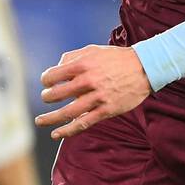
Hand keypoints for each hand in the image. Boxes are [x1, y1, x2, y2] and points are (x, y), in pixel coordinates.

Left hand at [35, 45, 151, 139]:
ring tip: (40, 121)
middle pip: (57, 94)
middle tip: (46, 98)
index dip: (46, 80)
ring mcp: (98, 97)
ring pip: (67, 112)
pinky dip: (67, 130)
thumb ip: (72, 57)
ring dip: (50, 118)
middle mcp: (88, 81)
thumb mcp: (93, 50)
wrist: (144, 68)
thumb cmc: (116, 58)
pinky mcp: (106, 110)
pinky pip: (83, 123)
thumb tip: (56, 68)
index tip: (47, 83)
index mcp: (83, 65)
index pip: (53, 75)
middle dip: (47, 97)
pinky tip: (56, 134)